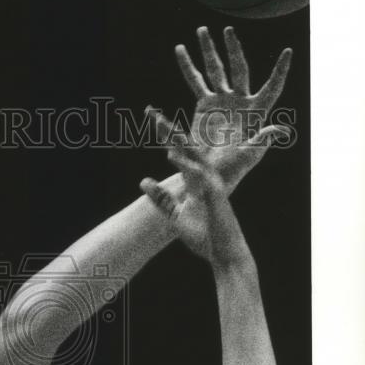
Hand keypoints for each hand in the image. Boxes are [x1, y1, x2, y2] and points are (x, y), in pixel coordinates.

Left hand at [139, 115, 250, 267]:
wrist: (221, 252)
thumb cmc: (203, 235)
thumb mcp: (174, 214)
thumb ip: (161, 198)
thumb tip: (143, 180)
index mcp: (194, 180)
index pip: (177, 152)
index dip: (165, 137)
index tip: (150, 120)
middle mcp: (203, 177)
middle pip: (184, 146)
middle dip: (167, 129)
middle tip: (150, 111)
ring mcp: (210, 183)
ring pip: (193, 155)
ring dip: (176, 140)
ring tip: (160, 124)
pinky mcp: (215, 194)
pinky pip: (198, 175)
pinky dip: (185, 165)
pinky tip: (170, 155)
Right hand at [154, 26, 292, 190]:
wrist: (208, 176)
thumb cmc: (232, 169)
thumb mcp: (249, 156)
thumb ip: (262, 141)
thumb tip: (280, 130)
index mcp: (256, 112)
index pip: (272, 87)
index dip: (280, 71)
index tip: (288, 53)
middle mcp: (240, 101)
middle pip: (239, 68)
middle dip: (233, 48)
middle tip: (228, 30)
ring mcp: (221, 100)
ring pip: (215, 69)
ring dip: (208, 50)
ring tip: (201, 30)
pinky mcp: (204, 104)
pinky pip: (195, 81)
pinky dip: (188, 66)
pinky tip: (180, 50)